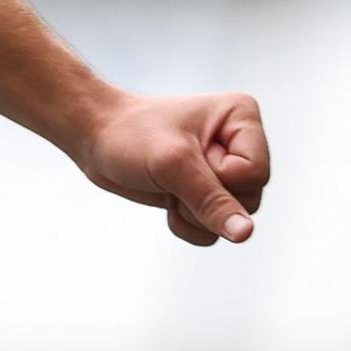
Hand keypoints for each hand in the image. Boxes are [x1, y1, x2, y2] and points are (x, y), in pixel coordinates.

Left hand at [72, 91, 270, 245]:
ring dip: (193, 214)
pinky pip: (215, 231)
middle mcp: (240, 143)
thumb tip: (245, 234)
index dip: (218, 177)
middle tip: (171, 173)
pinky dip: (187, 224)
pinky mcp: (208, 193)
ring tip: (167, 184)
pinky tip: (166, 199)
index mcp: (241, 117)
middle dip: (203, 199)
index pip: (255, 174)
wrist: (95, 139)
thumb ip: (212, 201)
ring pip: (233, 221)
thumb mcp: (171, 165)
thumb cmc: (128, 136)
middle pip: (249, 200)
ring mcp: (225, 170)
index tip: (185, 156)